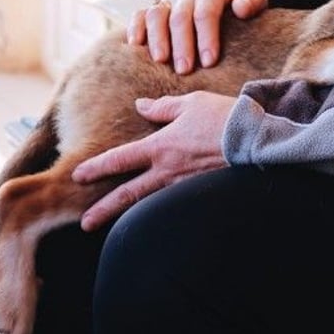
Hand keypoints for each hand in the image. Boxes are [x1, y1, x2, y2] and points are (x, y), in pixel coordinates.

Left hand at [71, 92, 235, 230]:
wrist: (256, 140)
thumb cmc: (224, 117)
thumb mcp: (191, 103)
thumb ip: (162, 107)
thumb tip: (140, 106)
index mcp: (161, 146)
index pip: (120, 159)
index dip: (97, 167)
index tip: (78, 175)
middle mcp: (168, 170)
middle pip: (128, 193)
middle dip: (104, 209)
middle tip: (85, 223)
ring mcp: (184, 187)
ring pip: (149, 204)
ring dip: (129, 217)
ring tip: (114, 230)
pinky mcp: (200, 194)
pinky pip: (174, 206)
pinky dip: (160, 215)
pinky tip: (154, 223)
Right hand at [127, 0, 267, 73]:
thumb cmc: (239, 0)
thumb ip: (252, 0)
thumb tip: (241, 9)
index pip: (206, 12)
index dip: (206, 36)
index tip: (209, 61)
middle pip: (179, 17)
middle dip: (182, 44)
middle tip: (185, 69)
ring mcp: (168, 0)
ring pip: (156, 14)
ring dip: (157, 38)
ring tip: (160, 61)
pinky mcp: (156, 8)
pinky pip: (140, 14)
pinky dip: (134, 28)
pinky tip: (136, 46)